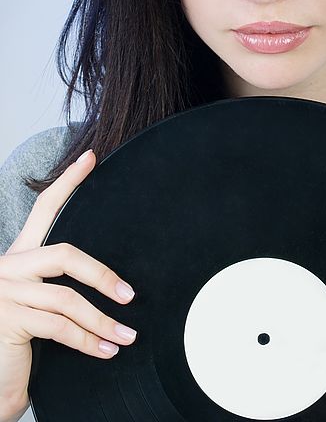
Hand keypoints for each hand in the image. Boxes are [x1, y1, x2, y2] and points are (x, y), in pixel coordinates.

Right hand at [0, 150, 136, 421]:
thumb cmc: (19, 335)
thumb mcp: (40, 302)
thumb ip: (61, 284)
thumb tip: (115, 279)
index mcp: (18, 255)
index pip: (44, 209)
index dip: (67, 181)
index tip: (90, 158)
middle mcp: (7, 266)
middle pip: (65, 254)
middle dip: (102, 275)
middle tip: (130, 295)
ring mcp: (5, 291)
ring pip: (67, 298)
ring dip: (102, 321)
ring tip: (127, 335)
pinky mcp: (8, 318)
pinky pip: (60, 327)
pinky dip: (89, 341)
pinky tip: (107, 350)